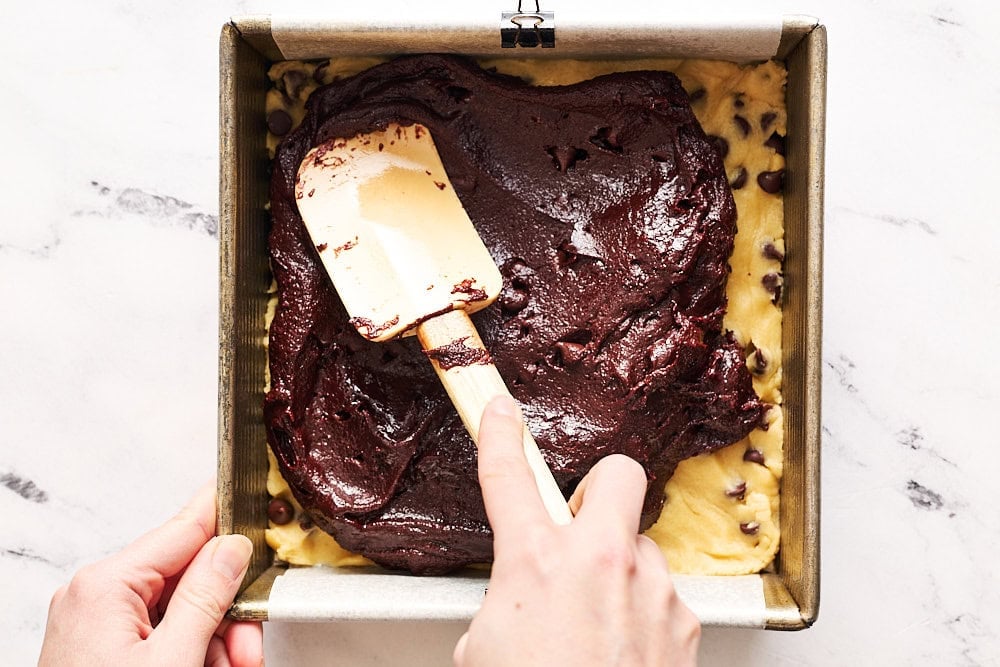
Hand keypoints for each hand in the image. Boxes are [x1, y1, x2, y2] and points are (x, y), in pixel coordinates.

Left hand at [39, 481, 262, 666]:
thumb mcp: (174, 660)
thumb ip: (206, 597)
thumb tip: (231, 548)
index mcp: (105, 586)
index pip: (182, 529)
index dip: (225, 518)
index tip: (258, 502)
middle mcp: (96, 597)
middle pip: (188, 577)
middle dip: (229, 612)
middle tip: (250, 649)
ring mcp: (98, 626)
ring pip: (183, 610)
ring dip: (218, 640)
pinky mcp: (104, 651)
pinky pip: (164, 635)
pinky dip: (196, 653)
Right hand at [454, 396, 699, 665]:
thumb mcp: (484, 650)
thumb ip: (502, 604)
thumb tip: (516, 601)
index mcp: (536, 562)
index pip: (509, 476)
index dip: (500, 435)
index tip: (500, 412)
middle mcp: (599, 561)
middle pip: (616, 475)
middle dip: (599, 489)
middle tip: (582, 525)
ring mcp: (649, 588)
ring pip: (641, 545)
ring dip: (621, 569)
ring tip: (599, 621)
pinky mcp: (683, 620)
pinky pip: (663, 594)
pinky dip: (645, 613)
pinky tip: (625, 649)